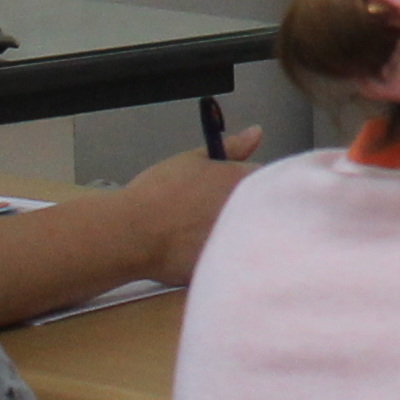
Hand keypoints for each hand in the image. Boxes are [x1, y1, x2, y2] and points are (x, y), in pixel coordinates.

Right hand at [0, 131, 263, 326]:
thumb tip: (257, 132)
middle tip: (212, 213)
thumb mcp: (194, 160)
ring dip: (240, 232)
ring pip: (251, 235)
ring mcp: (239, 241)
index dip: (253, 185)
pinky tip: (201, 252)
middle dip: (250, 208)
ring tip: (202, 233)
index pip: (270, 180)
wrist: (130, 233)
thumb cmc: (159, 192)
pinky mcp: (226, 267)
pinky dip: (226, 257)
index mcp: (245, 181)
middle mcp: (249, 211)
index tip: (233, 190)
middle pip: (265, 209)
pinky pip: (234, 260)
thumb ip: (231, 147)